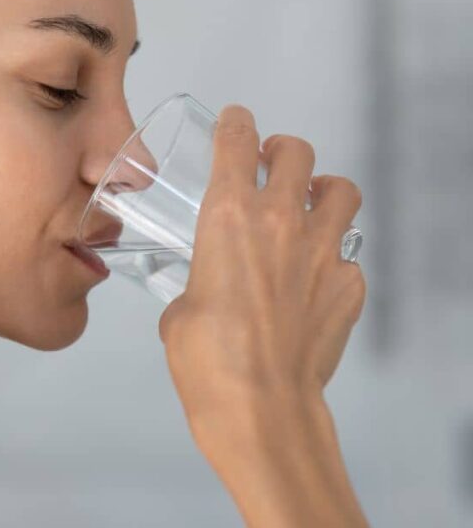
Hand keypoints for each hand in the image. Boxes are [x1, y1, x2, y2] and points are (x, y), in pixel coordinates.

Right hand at [158, 104, 365, 450]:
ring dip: (324, 190)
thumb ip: (195, 286)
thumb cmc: (207, 360)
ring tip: (311, 204)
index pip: (236, 141)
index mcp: (228, 216)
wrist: (260, 405)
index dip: (235, 124)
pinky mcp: (348, 287)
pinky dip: (333, 260)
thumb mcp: (178, 312)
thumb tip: (204, 296)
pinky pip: (348, 258)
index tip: (234, 121)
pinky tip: (315, 280)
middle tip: (272, 162)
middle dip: (282, 151)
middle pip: (297, 153)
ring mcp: (323, 252)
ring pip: (343, 190)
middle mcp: (281, 222)